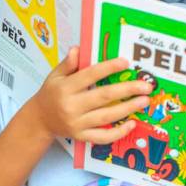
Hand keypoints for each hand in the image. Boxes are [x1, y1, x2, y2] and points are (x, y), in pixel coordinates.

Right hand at [27, 48, 152, 144]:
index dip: (109, 68)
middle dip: (127, 90)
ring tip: (144, 101)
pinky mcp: (81, 137)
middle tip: (146, 86)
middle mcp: (72, 106)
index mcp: (66, 87)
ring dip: (128, 109)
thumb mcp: (55, 75)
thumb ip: (68, 63)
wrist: (40, 120)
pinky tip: (132, 124)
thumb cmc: (51, 94)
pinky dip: (118, 133)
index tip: (126, 62)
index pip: (90, 75)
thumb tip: (78, 49)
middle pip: (103, 97)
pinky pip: (102, 137)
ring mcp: (77, 123)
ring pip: (106, 117)